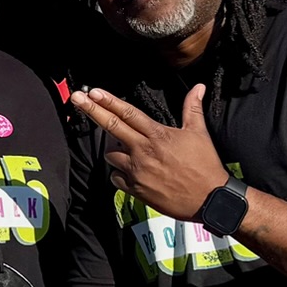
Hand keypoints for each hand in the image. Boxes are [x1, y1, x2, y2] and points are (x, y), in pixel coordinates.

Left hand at [70, 84, 231, 221]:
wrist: (210, 199)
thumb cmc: (205, 165)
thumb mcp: (199, 133)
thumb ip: (192, 108)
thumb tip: (199, 87)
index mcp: (158, 135)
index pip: (128, 113)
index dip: (109, 101)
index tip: (93, 91)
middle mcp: (143, 151)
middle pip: (112, 127)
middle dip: (92, 110)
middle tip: (76, 98)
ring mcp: (137, 171)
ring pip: (110, 154)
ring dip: (114, 149)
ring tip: (128, 150)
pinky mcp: (135, 189)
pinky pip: (116, 178)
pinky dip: (120, 174)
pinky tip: (132, 172)